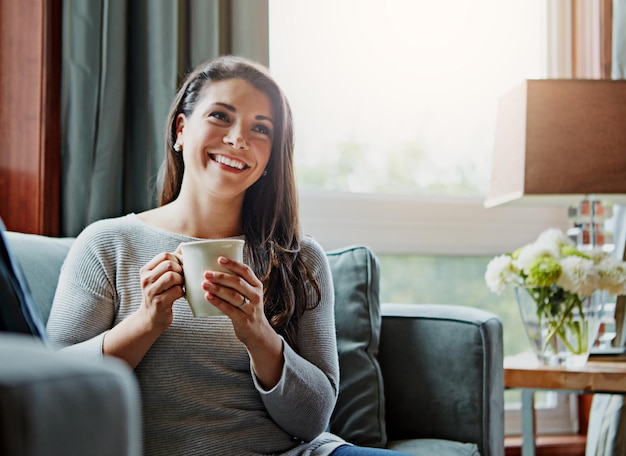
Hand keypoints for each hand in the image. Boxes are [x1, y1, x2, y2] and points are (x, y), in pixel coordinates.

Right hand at [139, 251, 184, 330]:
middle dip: (181, 270)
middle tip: (182, 278)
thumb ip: (169, 263)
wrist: (151, 318)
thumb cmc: (160, 294)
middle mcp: (146, 280)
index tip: (181, 267)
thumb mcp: (159, 277)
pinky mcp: (159, 302)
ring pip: (172, 276)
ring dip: (181, 281)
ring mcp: (151, 291)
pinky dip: (182, 292)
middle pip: (169, 264)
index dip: (178, 259)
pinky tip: (180, 295)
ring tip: (180, 286)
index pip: (165, 255)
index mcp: (146, 270)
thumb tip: (183, 247)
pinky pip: (177, 291)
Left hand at [202, 256, 283, 387]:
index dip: (232, 264)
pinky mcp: (244, 320)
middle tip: (206, 273)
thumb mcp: (249, 295)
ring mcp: (251, 309)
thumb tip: (216, 269)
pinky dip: (217, 302)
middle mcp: (256, 296)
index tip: (219, 259)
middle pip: (238, 282)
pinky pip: (229, 309)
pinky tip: (208, 297)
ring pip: (233, 295)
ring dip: (217, 288)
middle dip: (221, 276)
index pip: (245, 271)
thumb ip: (238, 284)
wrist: (258, 333)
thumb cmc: (248, 310)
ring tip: (204, 284)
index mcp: (257, 286)